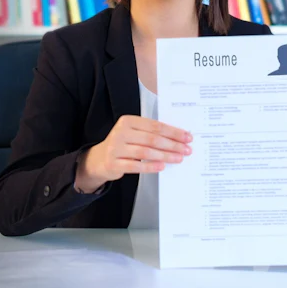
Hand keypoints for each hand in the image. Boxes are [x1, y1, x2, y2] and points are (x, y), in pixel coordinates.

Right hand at [75, 115, 191, 191]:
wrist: (99, 159)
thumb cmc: (122, 145)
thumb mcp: (133, 133)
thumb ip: (150, 133)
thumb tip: (178, 138)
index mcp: (127, 121)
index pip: (155, 126)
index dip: (173, 132)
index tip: (187, 137)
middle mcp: (120, 132)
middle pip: (152, 139)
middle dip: (172, 145)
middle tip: (186, 149)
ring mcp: (116, 148)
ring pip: (145, 152)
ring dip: (165, 156)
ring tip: (178, 158)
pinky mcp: (114, 163)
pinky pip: (136, 165)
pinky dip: (151, 166)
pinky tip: (162, 166)